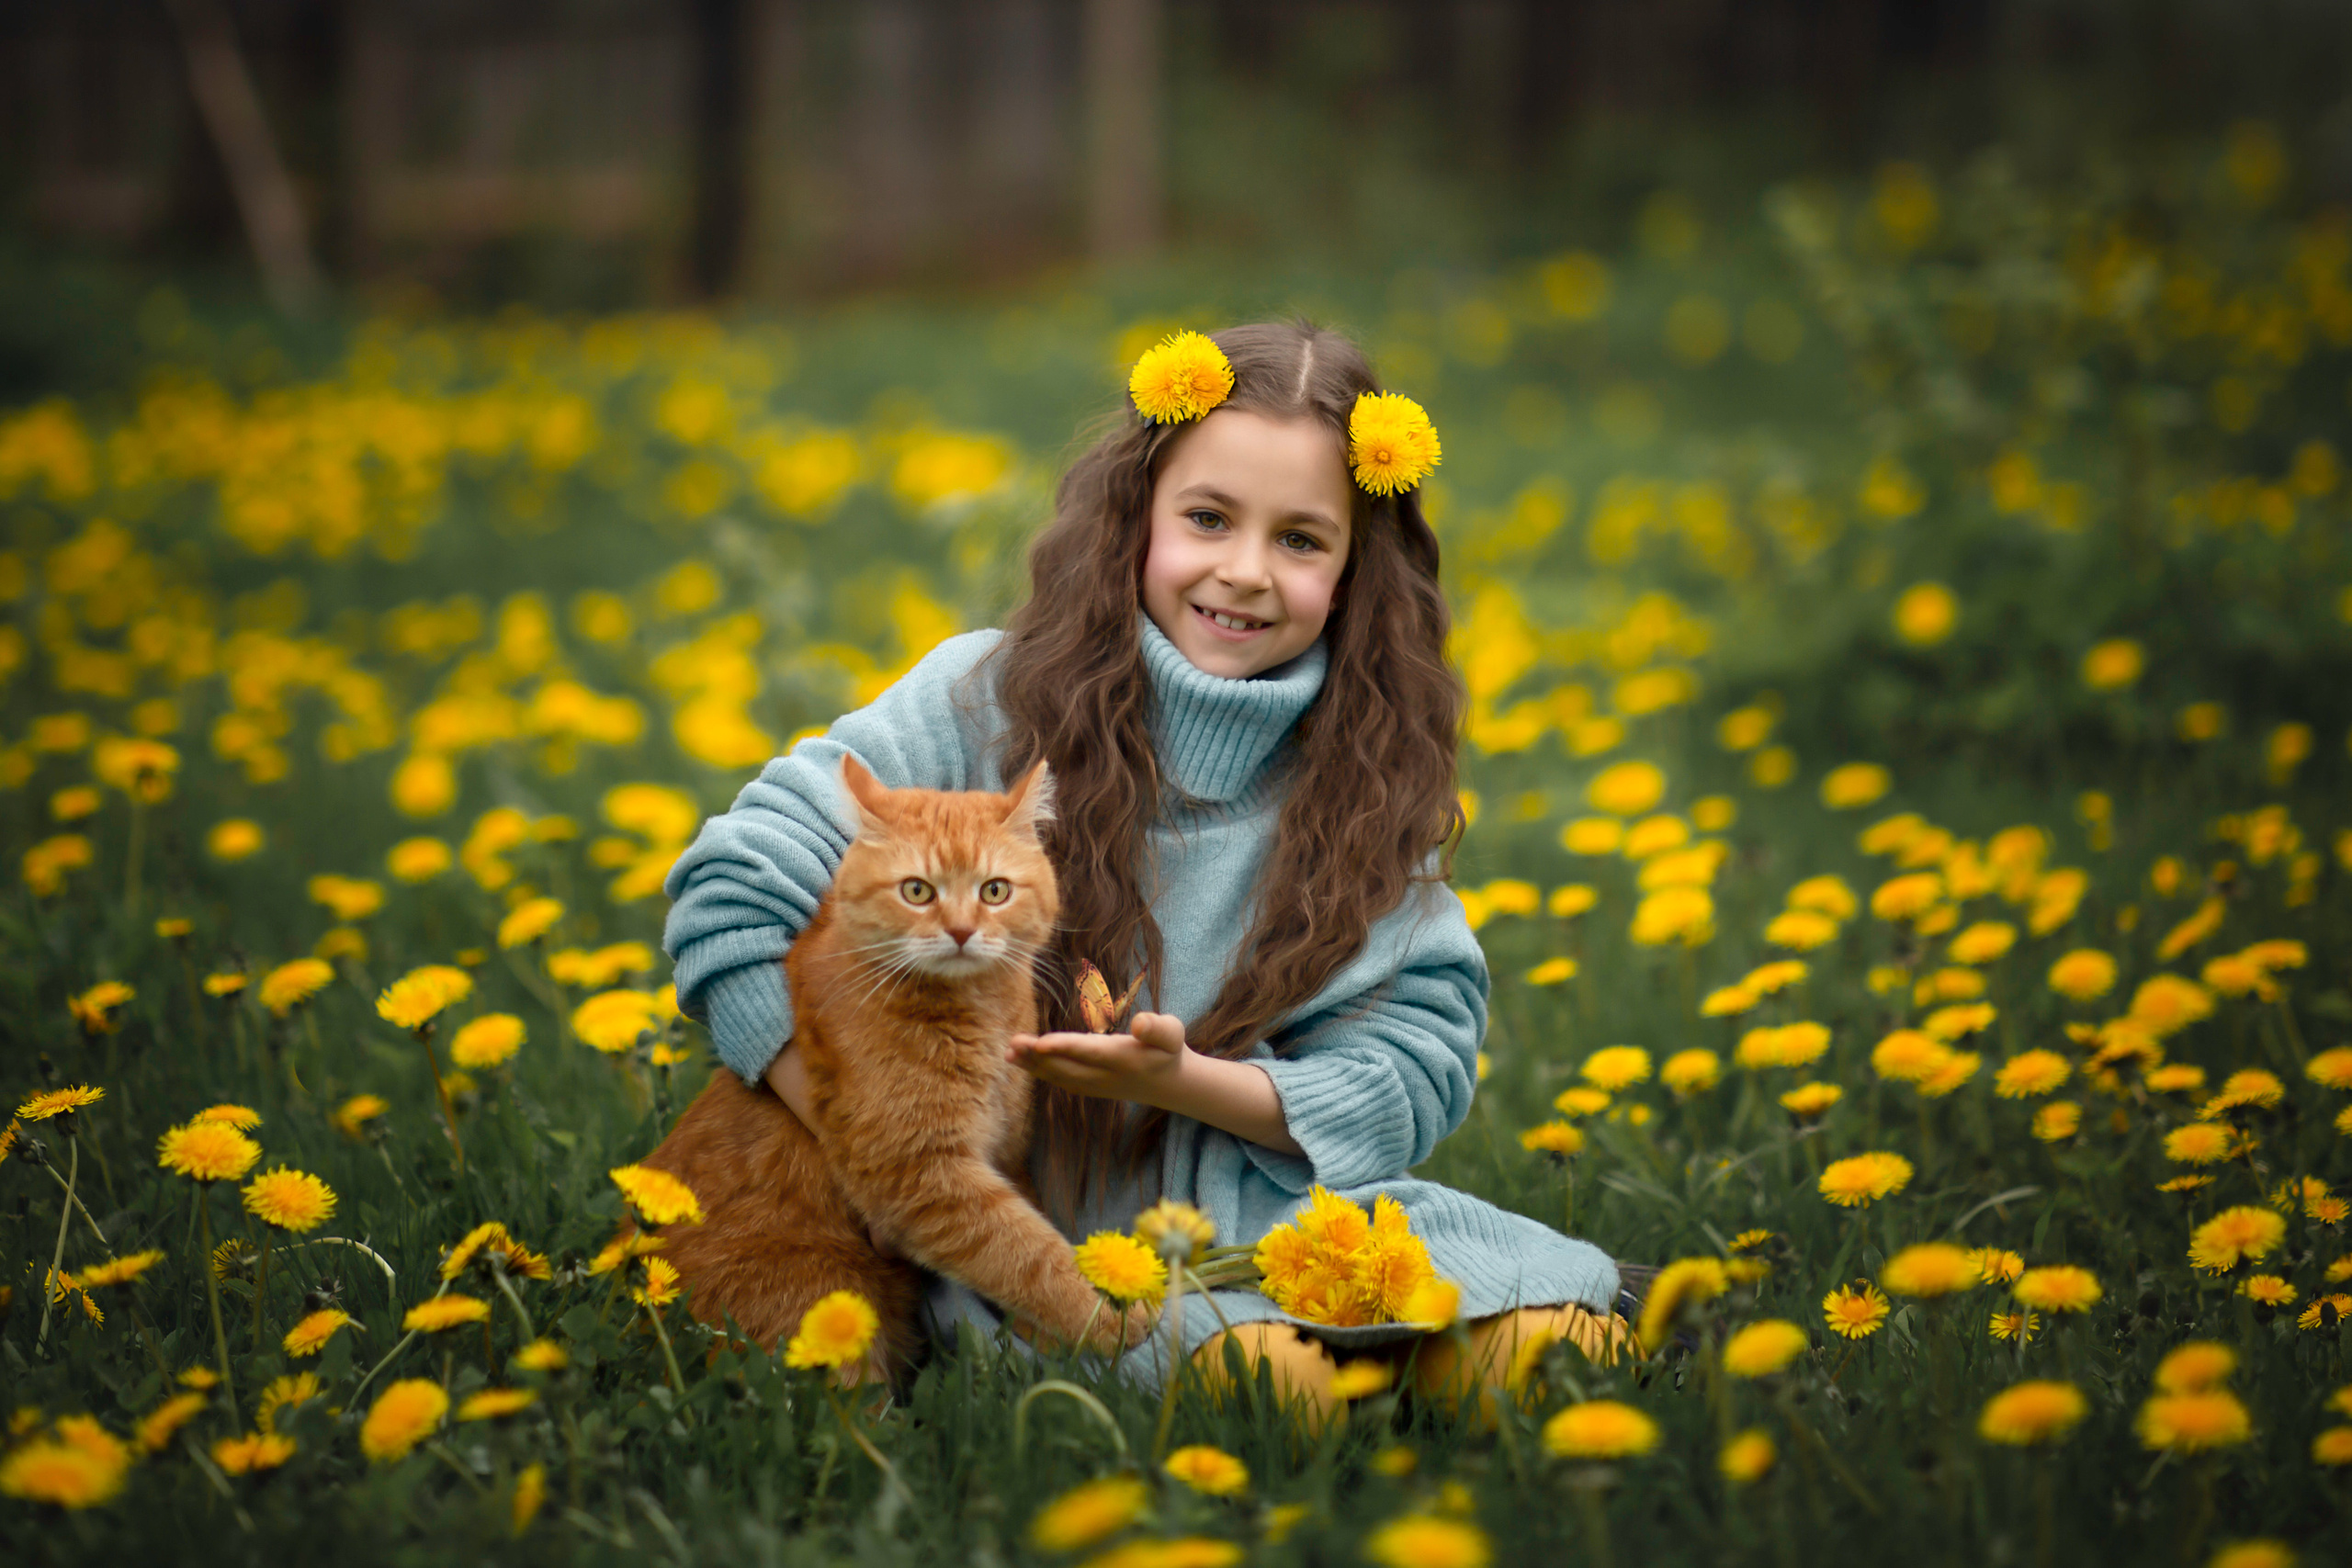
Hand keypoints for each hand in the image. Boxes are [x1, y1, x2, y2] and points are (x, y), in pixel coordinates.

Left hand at [1006, 1011, 1189, 1106]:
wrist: (1170, 1084)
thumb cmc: (1168, 1050)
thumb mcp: (1172, 1033)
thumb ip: (1158, 1028)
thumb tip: (1140, 1023)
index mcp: (1125, 1059)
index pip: (1090, 1052)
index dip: (1065, 1047)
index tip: (1040, 1042)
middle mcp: (1105, 1076)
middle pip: (1068, 1068)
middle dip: (1039, 1057)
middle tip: (1013, 1044)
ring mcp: (1095, 1085)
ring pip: (1059, 1076)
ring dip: (1033, 1065)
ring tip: (1010, 1053)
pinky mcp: (1088, 1087)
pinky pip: (1059, 1080)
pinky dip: (1039, 1071)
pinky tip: (1021, 1062)